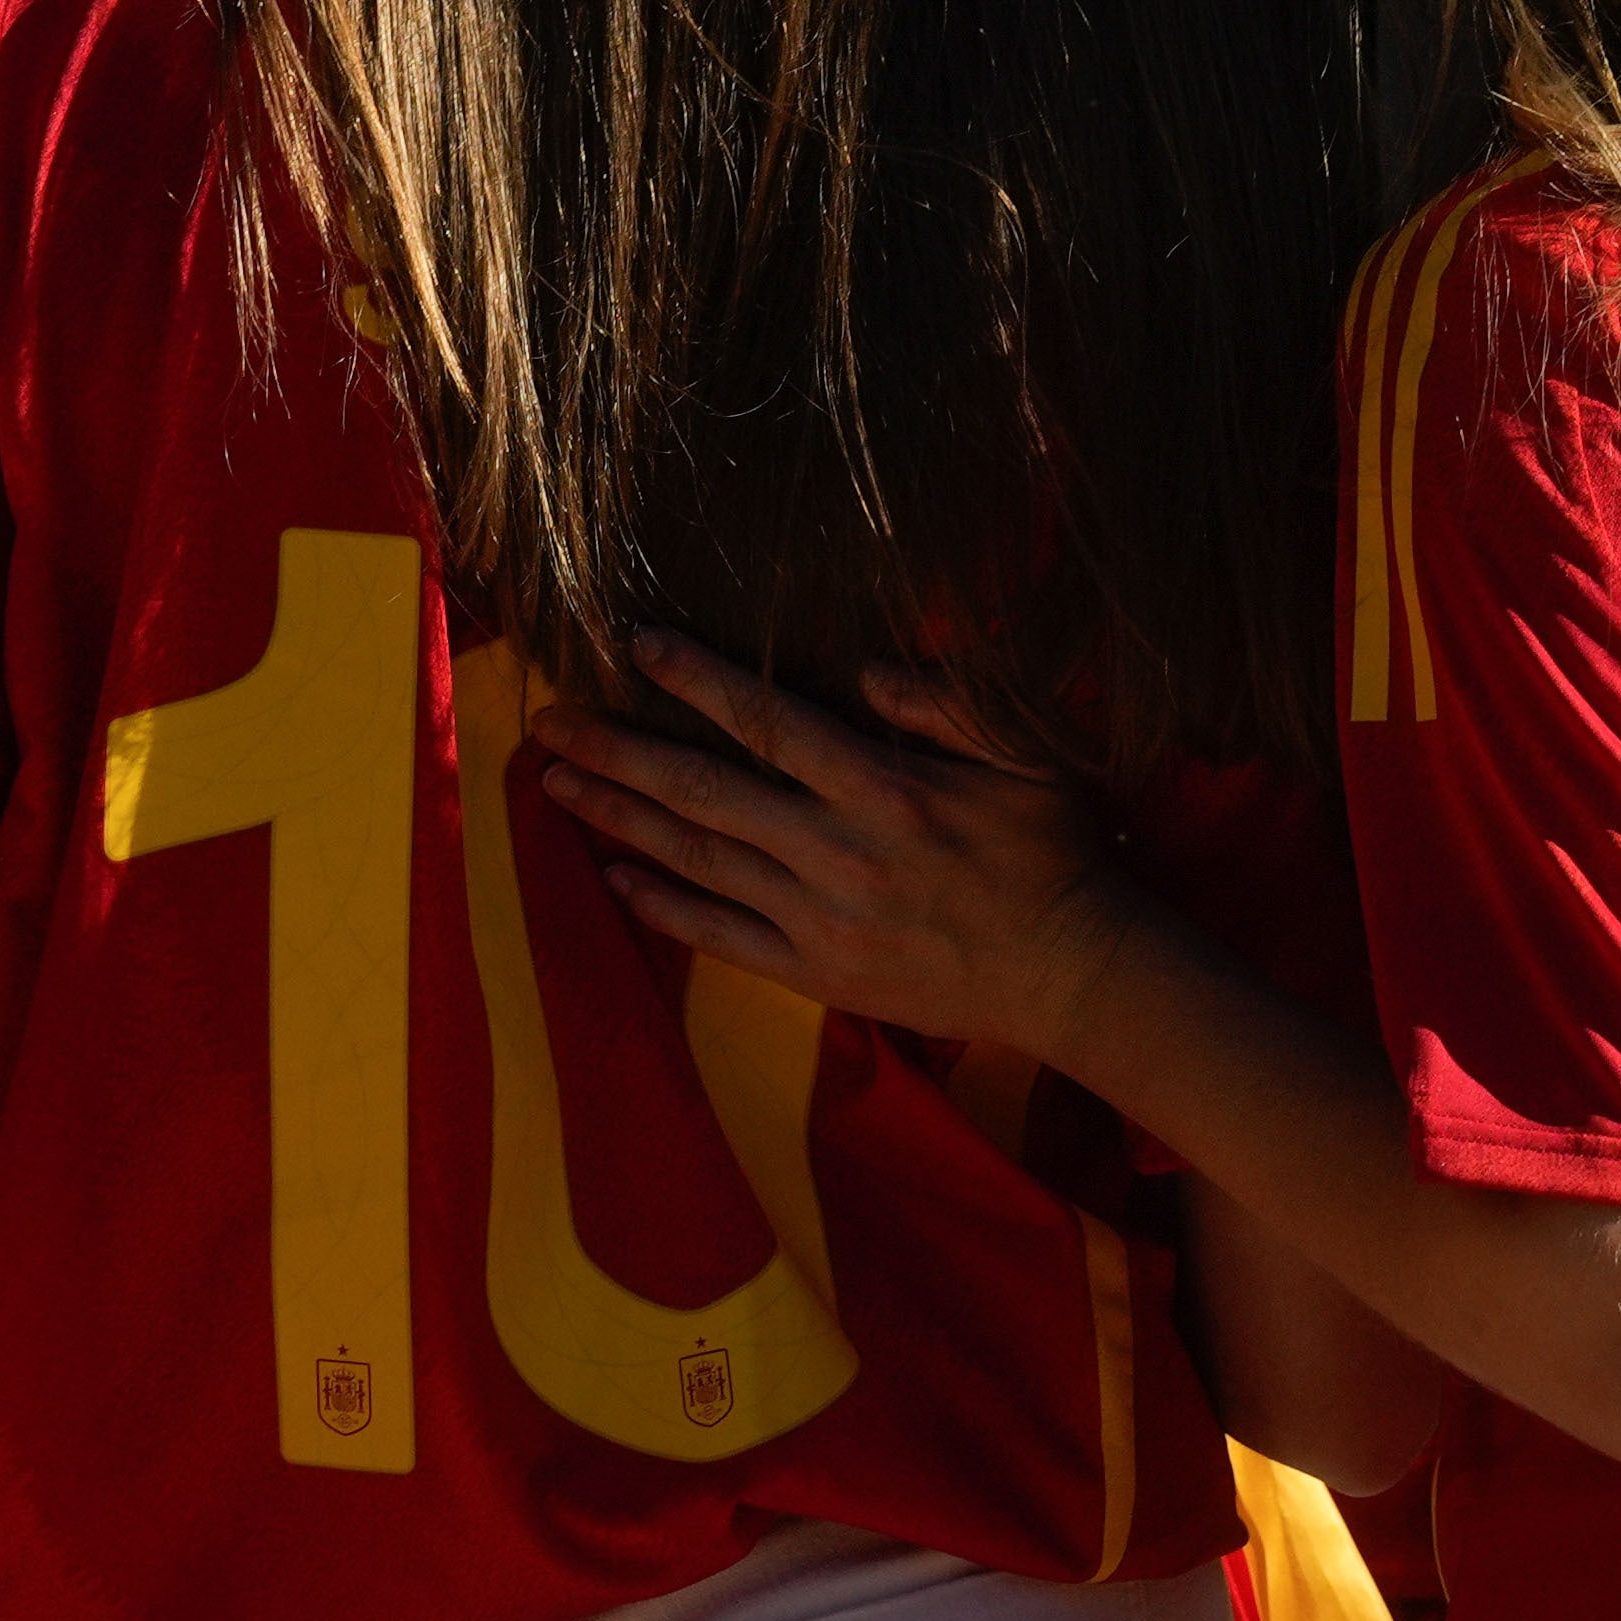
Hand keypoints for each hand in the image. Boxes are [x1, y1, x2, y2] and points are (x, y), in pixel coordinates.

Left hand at [533, 631, 1153, 1061]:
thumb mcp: (1025, 755)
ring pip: (699, 860)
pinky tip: (616, 878)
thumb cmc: (1052, 850)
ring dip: (621, 820)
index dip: (699, 681)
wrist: (1072, 972)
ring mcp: (821, 920)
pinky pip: (721, 938)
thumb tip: (865, 669)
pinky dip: (664, 907)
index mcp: (885, 790)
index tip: (637, 646)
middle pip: (706, 793)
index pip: (770, 723)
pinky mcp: (818, 974)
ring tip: (558, 784)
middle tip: (549, 722)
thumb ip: (947, 704)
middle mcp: (839, 854)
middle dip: (621, 752)